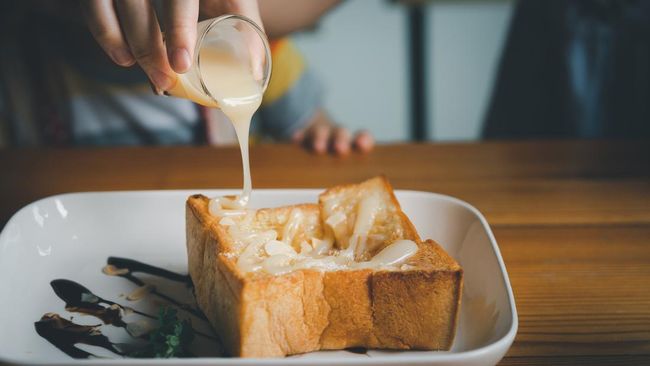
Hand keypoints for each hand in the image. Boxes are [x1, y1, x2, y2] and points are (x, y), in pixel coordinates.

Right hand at [79, 0, 261, 92]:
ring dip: (128, 45)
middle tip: (165, 82)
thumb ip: (246, 28)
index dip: (178, 27)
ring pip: (114, 4)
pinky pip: (94, 6)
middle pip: (140, 2)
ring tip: (153, 79)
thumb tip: (255, 75)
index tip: (180, 63)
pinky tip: (123, 58)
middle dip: (150, 47)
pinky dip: (105, 33)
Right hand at [292, 110, 373, 155]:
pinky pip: (300, 134)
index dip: (364, 139)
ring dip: (321, 137)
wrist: (311, 128)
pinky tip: (296, 139)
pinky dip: (299, 136)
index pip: (362, 137)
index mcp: (351, 142)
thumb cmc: (333, 152)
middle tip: (340, 149)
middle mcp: (336, 135)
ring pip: (321, 132)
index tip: (363, 144)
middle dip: (341, 140)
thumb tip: (371, 190)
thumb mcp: (345, 157)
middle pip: (341, 133)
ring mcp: (318, 133)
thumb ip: (354, 163)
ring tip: (318, 147)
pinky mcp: (301, 134)